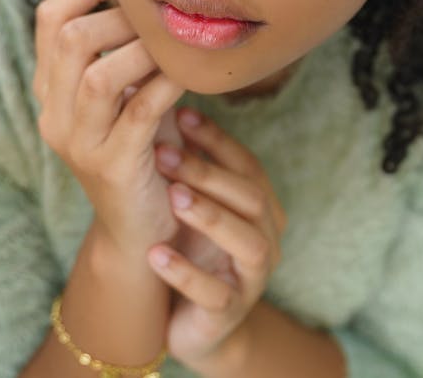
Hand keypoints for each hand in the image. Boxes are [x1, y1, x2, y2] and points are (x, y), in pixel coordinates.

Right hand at [33, 0, 185, 260]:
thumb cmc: (144, 147)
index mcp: (51, 90)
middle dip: (121, 15)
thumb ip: (125, 50)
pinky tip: (190, 74)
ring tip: (175, 41)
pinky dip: (167, 84)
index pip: (49, 18)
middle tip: (160, 13)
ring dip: (144, 50)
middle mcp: (55, 114)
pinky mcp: (112, 168)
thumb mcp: (126, 94)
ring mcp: (79, 144)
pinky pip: (140, 113)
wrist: (141, 229)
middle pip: (70, 40)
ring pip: (100, 77)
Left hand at [148, 107, 287, 372]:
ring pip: (247, 242)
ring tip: (171, 196)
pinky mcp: (229, 315)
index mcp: (261, 206)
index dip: (217, 140)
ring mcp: (252, 278)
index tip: (181, 116)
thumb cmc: (191, 248)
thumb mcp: (191, 202)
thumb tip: (162, 100)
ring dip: (210, 215)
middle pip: (251, 197)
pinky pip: (215, 294)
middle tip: (165, 153)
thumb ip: (187, 162)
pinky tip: (156, 254)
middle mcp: (266, 238)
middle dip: (208, 172)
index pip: (247, 164)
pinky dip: (186, 273)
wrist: (189, 322)